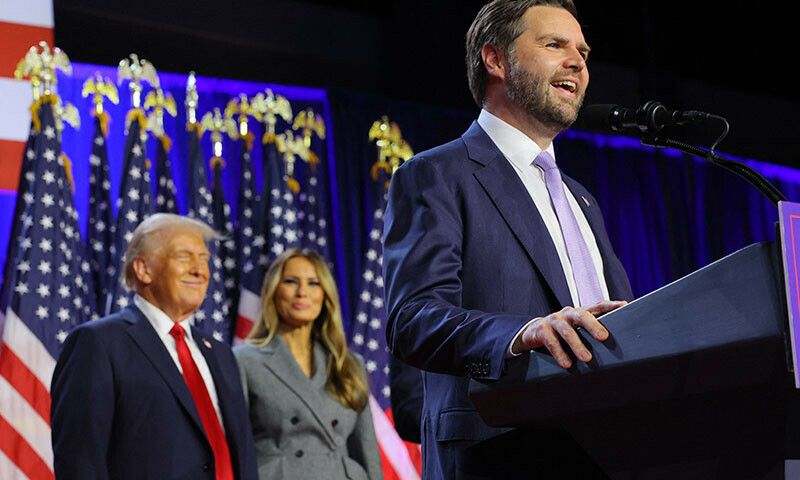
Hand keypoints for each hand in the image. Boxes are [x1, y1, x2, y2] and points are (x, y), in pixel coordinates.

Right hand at [512, 300, 626, 367]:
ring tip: (587, 358)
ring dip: (577, 345)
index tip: (624, 305)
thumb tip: (613, 344)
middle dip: (593, 326)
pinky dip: (560, 354)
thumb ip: (590, 332)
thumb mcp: (576, 329)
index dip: (610, 305)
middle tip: (603, 337)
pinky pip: (551, 342)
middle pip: (581, 316)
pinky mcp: (541, 330)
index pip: (596, 306)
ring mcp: (554, 320)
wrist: (533, 332)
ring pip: (567, 331)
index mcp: (579, 313)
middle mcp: (567, 314)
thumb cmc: (561, 333)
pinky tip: (567, 364)